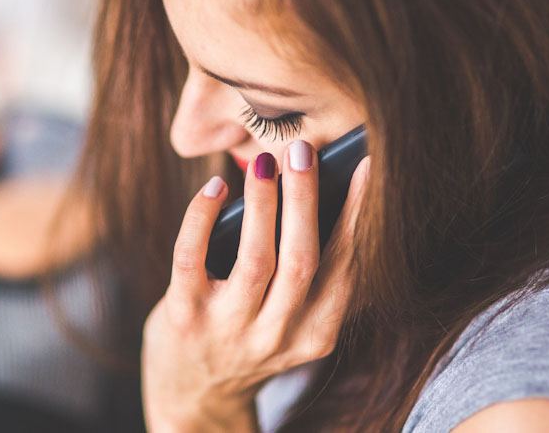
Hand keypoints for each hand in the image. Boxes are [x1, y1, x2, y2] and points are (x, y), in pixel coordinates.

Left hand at [141, 140, 369, 431]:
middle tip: (303, 150)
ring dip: (263, 203)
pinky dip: (201, 217)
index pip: (344, 267)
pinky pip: (191, 259)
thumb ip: (305, 275)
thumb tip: (311, 191)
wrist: (195, 397)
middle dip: (305, 200)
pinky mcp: (184, 318)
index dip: (356, 214)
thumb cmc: (248, 338)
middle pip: (302, 260)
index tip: (364, 168)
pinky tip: (214, 188)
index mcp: (315, 333)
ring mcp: (229, 330)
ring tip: (265, 162)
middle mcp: (277, 336)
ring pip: (256, 259)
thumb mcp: (290, 321)